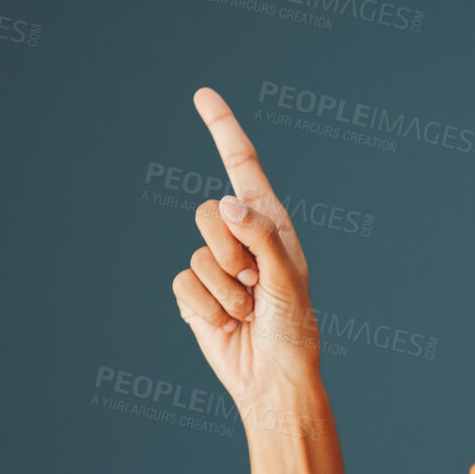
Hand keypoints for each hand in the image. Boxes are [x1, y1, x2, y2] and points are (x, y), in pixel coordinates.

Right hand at [171, 87, 321, 404]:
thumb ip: (260, 237)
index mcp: (271, 225)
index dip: (222, 130)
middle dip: (230, 252)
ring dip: (225, 290)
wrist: (272, 378)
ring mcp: (215, 266)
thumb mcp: (287, 280)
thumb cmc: (293, 330)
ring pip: (196, 254)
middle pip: (207, 213)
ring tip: (249, 311)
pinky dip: (206, 308)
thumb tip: (227, 203)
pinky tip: (228, 323)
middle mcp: (241, 238)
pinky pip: (181, 284)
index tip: (202, 94)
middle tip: (256, 285)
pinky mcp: (194, 293)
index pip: (243, 167)